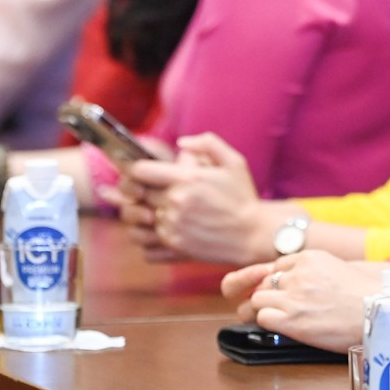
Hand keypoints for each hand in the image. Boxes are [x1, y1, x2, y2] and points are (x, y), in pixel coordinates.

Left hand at [127, 132, 291, 264]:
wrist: (253, 234)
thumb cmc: (243, 197)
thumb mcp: (234, 162)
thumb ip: (207, 143)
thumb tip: (180, 143)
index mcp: (187, 179)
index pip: (140, 171)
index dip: (135, 169)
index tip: (140, 171)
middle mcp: (175, 203)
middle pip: (136, 193)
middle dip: (137, 189)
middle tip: (143, 189)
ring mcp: (173, 227)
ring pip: (137, 219)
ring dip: (140, 213)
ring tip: (152, 209)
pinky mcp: (174, 246)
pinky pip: (144, 241)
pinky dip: (146, 236)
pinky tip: (157, 230)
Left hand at [219, 251, 386, 352]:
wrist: (379, 315)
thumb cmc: (371, 295)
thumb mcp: (347, 267)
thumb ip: (324, 268)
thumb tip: (317, 277)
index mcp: (311, 258)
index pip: (280, 266)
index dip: (281, 281)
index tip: (287, 292)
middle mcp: (299, 274)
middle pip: (266, 282)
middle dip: (270, 295)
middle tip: (280, 307)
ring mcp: (293, 296)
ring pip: (258, 299)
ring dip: (265, 309)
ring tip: (279, 319)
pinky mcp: (291, 320)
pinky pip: (262, 317)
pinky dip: (268, 323)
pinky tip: (282, 327)